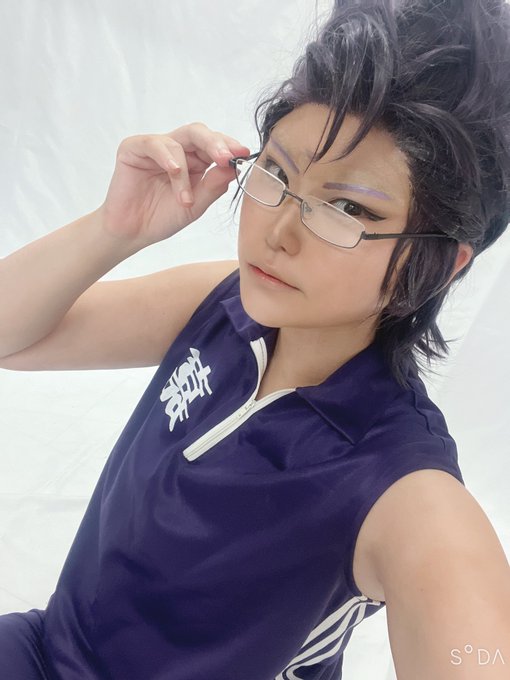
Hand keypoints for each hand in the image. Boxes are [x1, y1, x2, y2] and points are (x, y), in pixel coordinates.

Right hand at [98, 122, 249, 246]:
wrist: (133, 233)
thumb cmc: (162, 218)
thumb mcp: (196, 205)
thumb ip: (213, 186)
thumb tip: (233, 167)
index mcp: (195, 161)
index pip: (214, 144)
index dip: (229, 146)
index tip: (244, 154)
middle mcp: (176, 150)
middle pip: (198, 133)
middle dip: (215, 144)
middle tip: (226, 157)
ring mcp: (154, 148)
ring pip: (179, 142)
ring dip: (185, 174)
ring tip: (184, 200)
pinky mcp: (133, 149)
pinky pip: (154, 144)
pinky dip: (166, 157)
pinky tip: (173, 171)